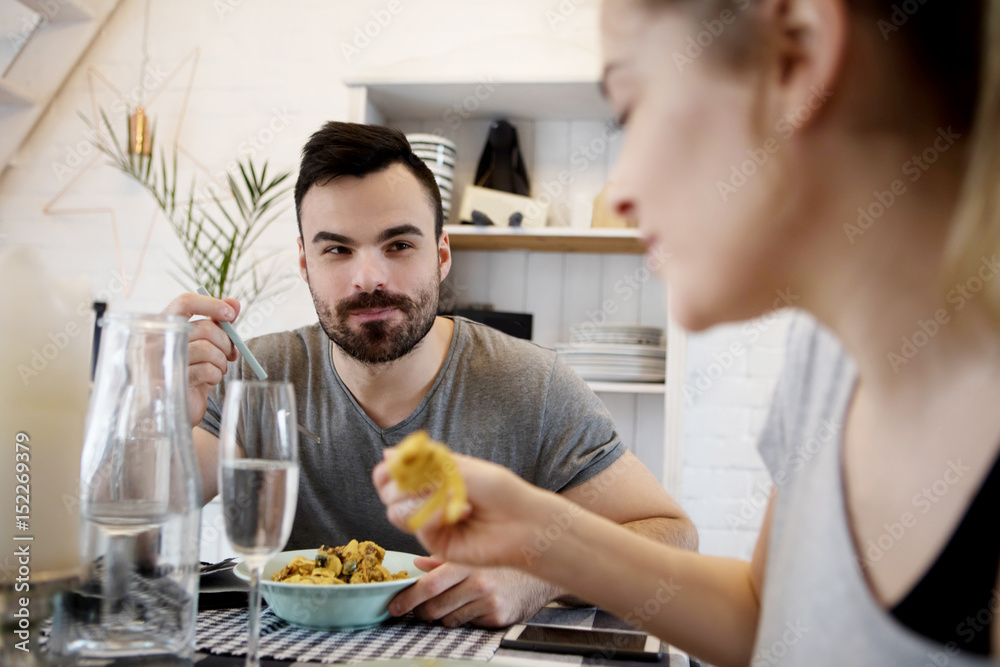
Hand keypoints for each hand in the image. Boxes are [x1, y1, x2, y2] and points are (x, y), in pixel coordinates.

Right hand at [162, 292, 240, 425]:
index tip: (231, 314)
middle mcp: (156, 341)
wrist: (179, 408)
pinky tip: (210, 380)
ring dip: (221, 361)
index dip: (211, 304)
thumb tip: (235, 303)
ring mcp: (160, 362)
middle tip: (229, 353)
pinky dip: (216, 374)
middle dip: (225, 341)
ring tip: (217, 369)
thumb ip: (217, 324)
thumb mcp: (205, 346)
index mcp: (163, 326)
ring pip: (207, 349)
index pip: (185, 302)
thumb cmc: (192, 372)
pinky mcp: (170, 383)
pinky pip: (206, 370)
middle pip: (203, 328)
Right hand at [373, 452, 565, 569]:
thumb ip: (425, 463)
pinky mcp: (436, 545)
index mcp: (431, 479)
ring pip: (396, 513)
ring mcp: (429, 524)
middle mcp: (426, 502)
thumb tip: (388, 455)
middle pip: (388, 495)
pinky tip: (459, 513)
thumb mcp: (462, 468)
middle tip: (422, 482)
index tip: (393, 466)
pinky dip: (434, 515)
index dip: (388, 471)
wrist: (523, 522)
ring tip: (446, 497)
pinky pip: (419, 527)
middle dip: (399, 485)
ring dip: (416, 500)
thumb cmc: (499, 491)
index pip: (393, 475)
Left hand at [388, 556, 558, 627]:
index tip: (395, 606)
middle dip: (421, 611)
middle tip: (418, 609)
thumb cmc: (503, 559)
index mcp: (468, 563)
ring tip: (449, 604)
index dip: (408, 598)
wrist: (540, 570)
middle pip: (434, 608)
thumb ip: (443, 559)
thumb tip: (416, 565)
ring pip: (448, 620)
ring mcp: (489, 602)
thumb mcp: (473, 552)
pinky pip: (468, 625)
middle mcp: (479, 582)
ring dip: (442, 616)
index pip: (429, 585)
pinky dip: (463, 619)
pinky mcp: (498, 617)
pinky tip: (472, 607)